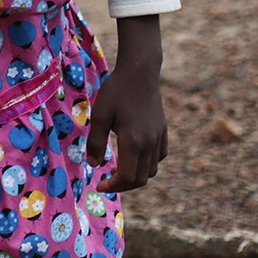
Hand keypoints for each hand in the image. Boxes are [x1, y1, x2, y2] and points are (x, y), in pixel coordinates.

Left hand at [86, 14, 167, 191]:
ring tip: (120, 170)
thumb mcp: (100, 115)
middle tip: (108, 181)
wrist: (140, 71)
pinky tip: (136, 155)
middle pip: (141, 178)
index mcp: (133, 141)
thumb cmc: (116, 91)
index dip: (113, 186)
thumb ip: (96, 142)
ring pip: (152, 170)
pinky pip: (160, 156)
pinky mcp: (163, 130)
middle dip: (124, 185)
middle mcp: (150, 143)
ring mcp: (159, 137)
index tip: (100, 185)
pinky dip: (149, 163)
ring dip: (137, 175)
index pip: (127, 177)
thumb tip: (94, 166)